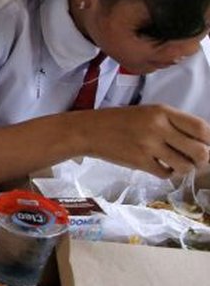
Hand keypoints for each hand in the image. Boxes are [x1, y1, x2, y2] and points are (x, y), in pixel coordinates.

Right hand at [82, 104, 209, 179]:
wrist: (89, 130)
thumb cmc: (120, 121)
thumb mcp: (148, 113)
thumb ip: (173, 124)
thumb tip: (202, 142)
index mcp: (162, 111)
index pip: (201, 128)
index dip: (209, 140)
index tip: (207, 145)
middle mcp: (157, 127)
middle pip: (199, 151)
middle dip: (202, 160)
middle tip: (195, 160)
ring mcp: (148, 146)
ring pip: (185, 166)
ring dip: (184, 169)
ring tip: (175, 164)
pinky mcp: (139, 162)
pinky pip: (165, 174)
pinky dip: (166, 173)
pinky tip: (158, 165)